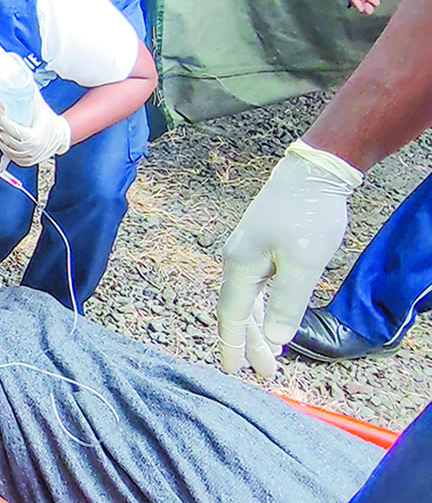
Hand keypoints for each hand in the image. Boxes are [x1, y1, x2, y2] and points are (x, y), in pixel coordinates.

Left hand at [0, 90, 70, 166]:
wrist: (60, 137)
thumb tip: (18, 76)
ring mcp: (25, 157)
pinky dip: (1, 140)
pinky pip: (6, 151)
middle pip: (6, 137)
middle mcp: (29, 151)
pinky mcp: (21, 161)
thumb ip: (29, 93)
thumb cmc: (51, 121)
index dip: (2, 121)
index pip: (14, 130)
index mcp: (35, 139)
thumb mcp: (41, 107)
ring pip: (4, 144)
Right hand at [217, 141, 361, 374]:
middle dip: (250, 342)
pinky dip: (264, 308)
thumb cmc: (307, 214)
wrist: (312, 172)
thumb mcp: (303, 264)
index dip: (233, 345)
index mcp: (241, 266)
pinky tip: (272, 319)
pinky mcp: (261, 246)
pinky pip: (257, 286)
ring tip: (270, 353)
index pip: (232, 316)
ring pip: (248, 299)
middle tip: (266, 372)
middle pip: (238, 311)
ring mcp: (248, 252)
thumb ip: (288, 303)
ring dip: (258, 327)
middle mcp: (237, 261)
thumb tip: (277, 338)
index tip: (236, 371)